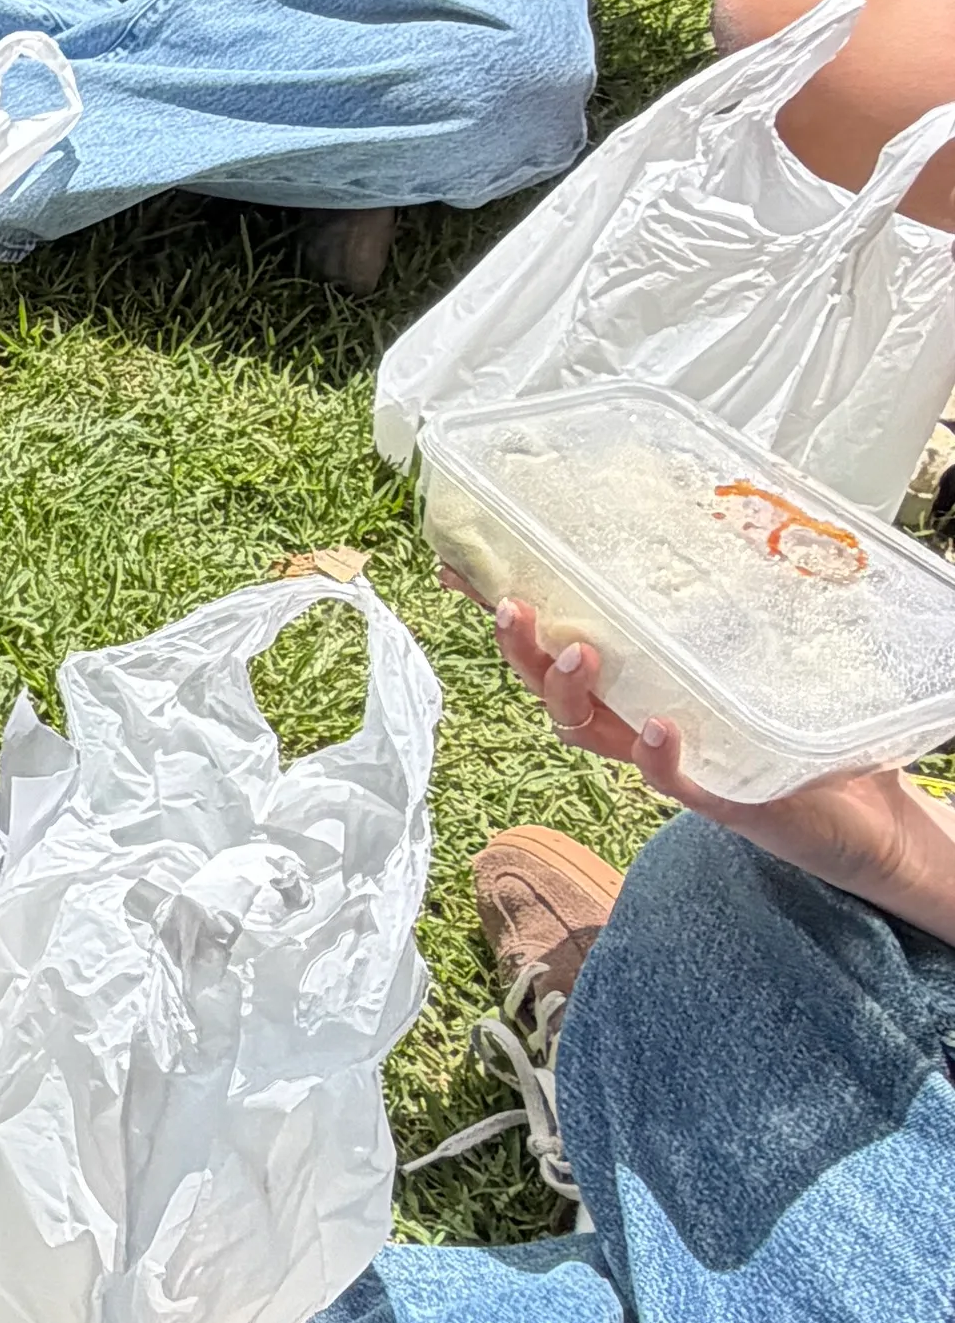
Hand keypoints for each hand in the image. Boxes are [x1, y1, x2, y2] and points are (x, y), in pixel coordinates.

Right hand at [488, 604, 954, 930]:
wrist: (864, 816)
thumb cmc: (806, 731)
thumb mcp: (764, 655)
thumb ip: (744, 602)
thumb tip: (739, 505)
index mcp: (636, 683)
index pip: (555, 643)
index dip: (504, 614)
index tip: (457, 570)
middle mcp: (635, 719)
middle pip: (550, 688)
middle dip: (523, 650)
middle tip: (515, 609)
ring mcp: (666, 759)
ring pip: (589, 730)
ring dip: (572, 692)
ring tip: (582, 656)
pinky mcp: (714, 795)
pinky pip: (667, 779)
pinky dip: (656, 755)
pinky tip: (657, 727)